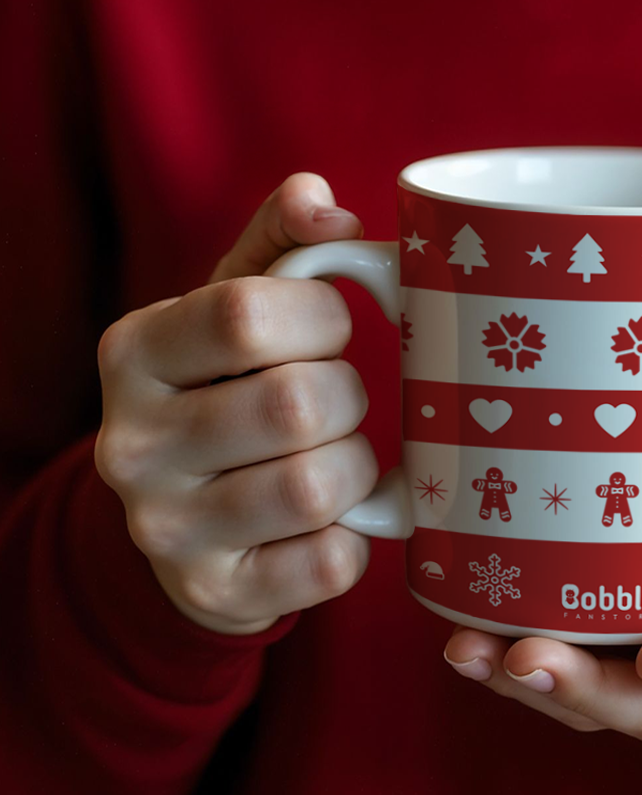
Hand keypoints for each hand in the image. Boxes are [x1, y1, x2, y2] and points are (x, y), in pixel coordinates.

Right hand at [95, 173, 375, 634]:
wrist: (184, 519)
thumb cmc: (227, 388)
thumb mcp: (236, 306)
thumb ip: (281, 243)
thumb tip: (321, 200)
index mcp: (133, 353)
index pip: (245, 313)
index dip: (322, 314)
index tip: (333, 325)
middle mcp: (132, 445)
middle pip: (296, 403)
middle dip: (348, 395)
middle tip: (338, 399)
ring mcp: (166, 530)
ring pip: (318, 487)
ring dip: (357, 466)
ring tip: (336, 456)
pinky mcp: (216, 594)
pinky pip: (331, 563)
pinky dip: (357, 536)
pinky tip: (335, 518)